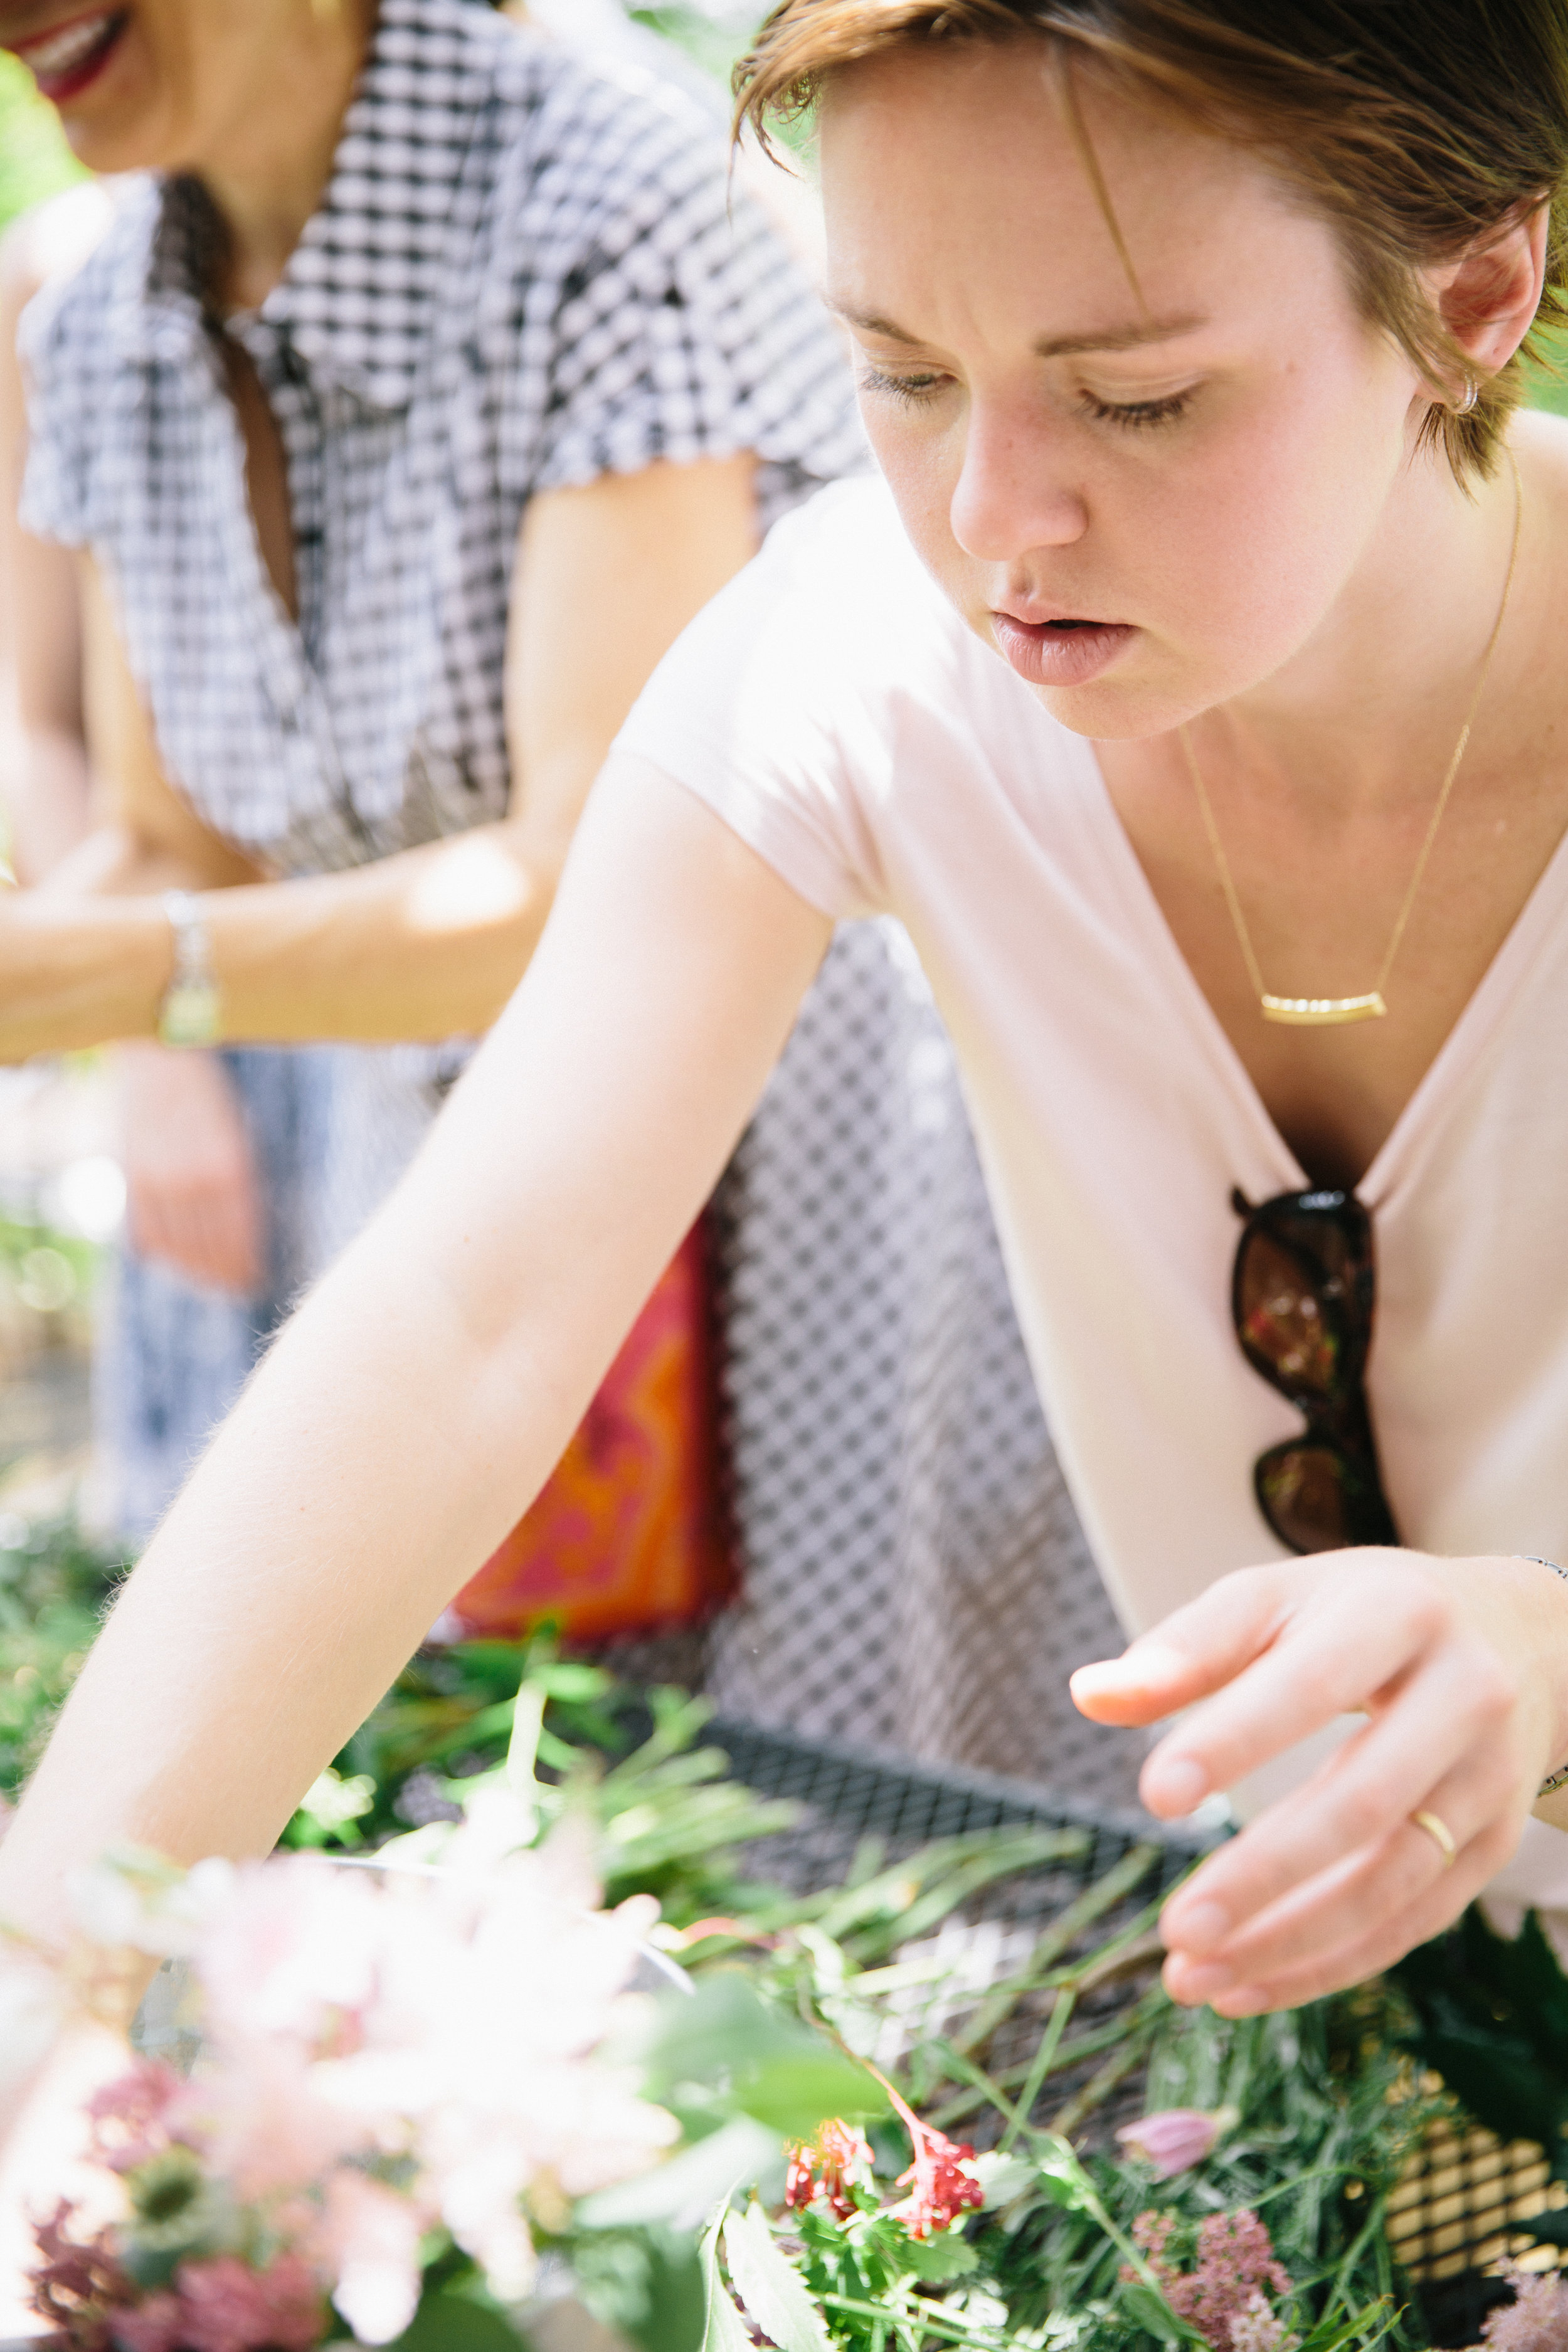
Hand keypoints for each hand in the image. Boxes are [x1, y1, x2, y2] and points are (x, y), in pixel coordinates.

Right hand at [117, 1046, 264, 1297]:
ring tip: (212, 1281)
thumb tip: (251, 1233)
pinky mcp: (132, 1181)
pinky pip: (148, 1234)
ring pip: (178, 1248)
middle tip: (239, 1286)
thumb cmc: (210, 1098)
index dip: (247, 1264)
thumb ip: (242, 1183)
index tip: (257, 1279)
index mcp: (229, 1167)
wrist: (160, 1061)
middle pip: (211, 1248)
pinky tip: (178, 1261)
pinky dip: (164, 1254)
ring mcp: (158, 1183)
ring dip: (197, 1271)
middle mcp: (193, 1179)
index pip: (240, 1236)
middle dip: (226, 1273)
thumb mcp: (238, 1136)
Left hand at [1070, 1549, 1567, 2013]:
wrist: (1520, 1638)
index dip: (1234, 1741)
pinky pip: (1411, 1922)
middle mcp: (1465, 1697)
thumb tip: (1088, 1695)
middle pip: (1363, 1802)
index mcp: (1399, 1614)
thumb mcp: (1282, 1600)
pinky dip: (1327, 1964)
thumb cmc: (1364, 1613)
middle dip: (1265, 1875)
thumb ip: (1189, 1646)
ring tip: (1192, 1975)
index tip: (1154, 1797)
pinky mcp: (1494, 1845)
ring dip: (1289, 1942)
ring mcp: (1490, 1781)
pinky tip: (1245, 1985)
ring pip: (1392, 1882)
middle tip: (1175, 1928)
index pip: (1312, 1684)